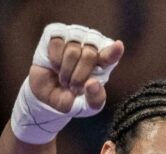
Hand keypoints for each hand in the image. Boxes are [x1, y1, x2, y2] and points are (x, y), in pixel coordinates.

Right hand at [12, 24, 121, 144]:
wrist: (47, 96)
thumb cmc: (72, 99)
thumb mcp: (86, 106)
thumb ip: (95, 99)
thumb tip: (93, 83)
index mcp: (103, 63)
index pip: (111, 55)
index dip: (113, 51)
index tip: (118, 46)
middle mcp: (91, 47)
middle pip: (90, 55)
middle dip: (79, 76)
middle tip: (73, 87)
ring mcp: (74, 38)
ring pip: (73, 51)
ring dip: (66, 70)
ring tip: (64, 79)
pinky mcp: (56, 34)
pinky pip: (57, 43)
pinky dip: (55, 59)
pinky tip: (55, 66)